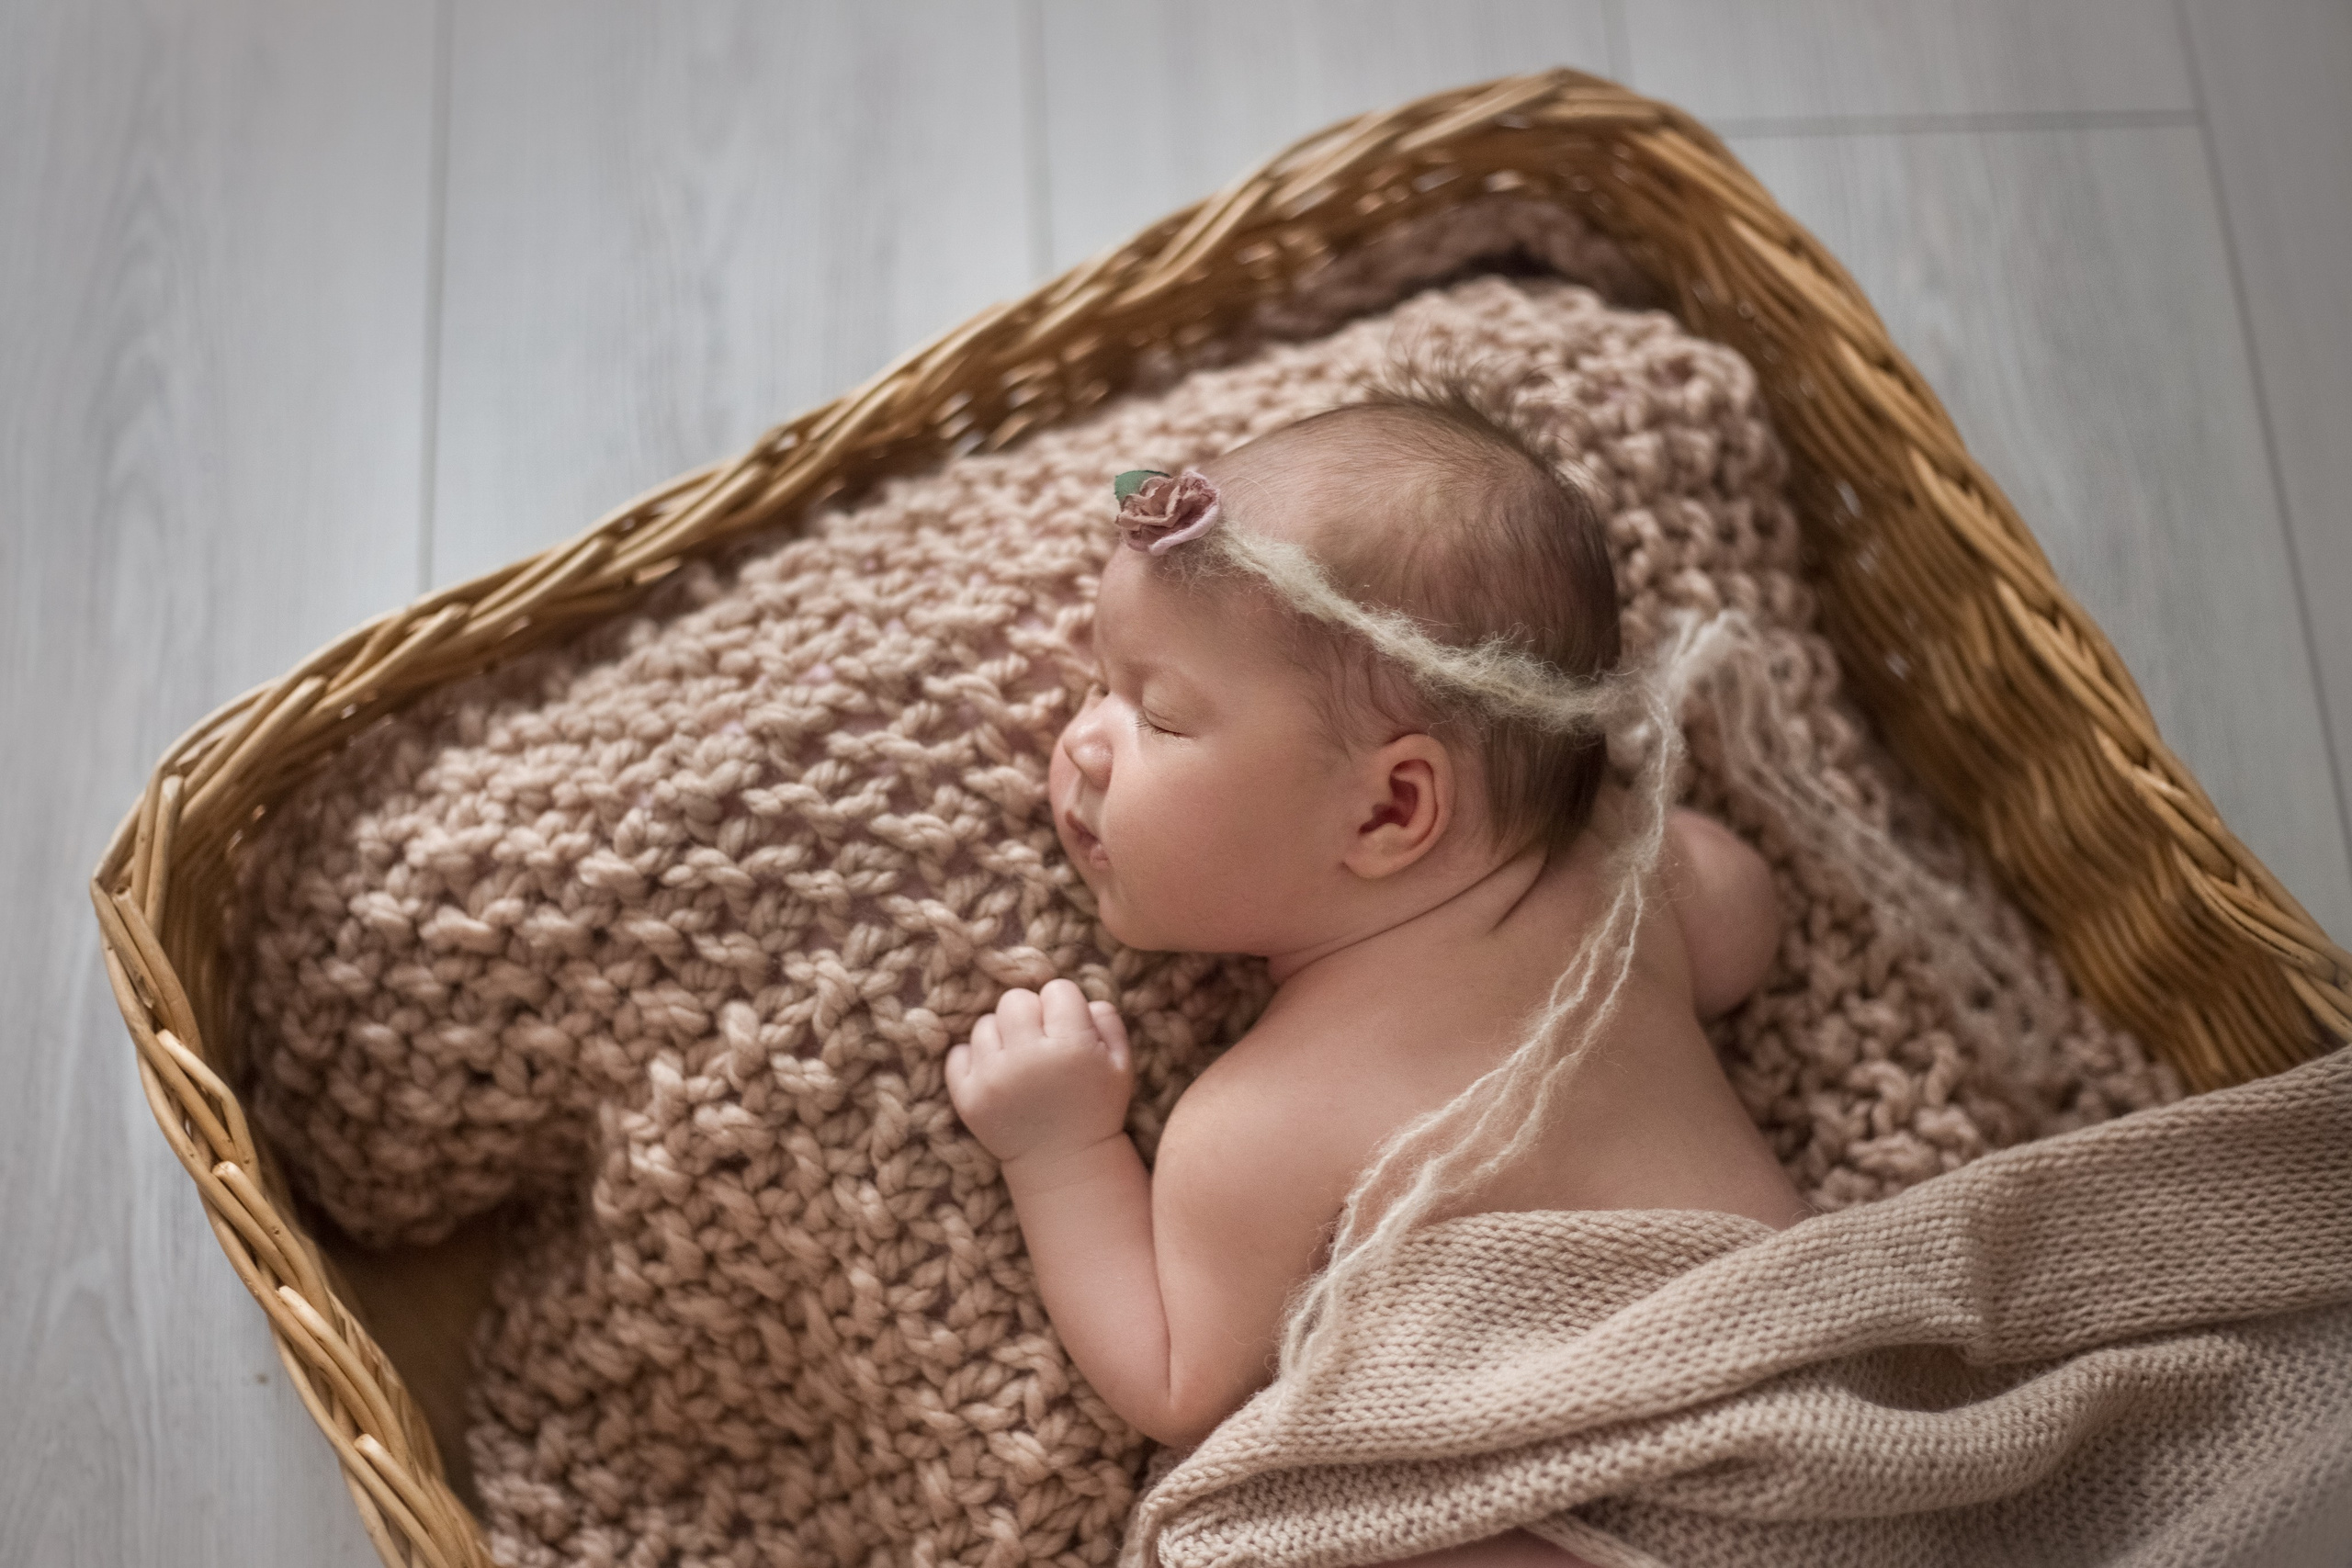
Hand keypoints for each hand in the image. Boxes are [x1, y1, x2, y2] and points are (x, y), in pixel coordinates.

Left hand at [946, 979, 1134, 1166]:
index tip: (1067, 1030)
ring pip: (985, 1024)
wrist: (1064, 1163)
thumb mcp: (1121, 1064)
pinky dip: (974, 1060)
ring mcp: (993, 1078)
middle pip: (1015, 999)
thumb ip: (1107, 1019)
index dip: (1064, 1007)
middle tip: (1039, 1040)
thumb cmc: (1095, 1107)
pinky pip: (957, 1053)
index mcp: (1072, 1047)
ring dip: (1002, 1037)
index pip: (1057, 989)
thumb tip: (1080, 997)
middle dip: (1030, 1014)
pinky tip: (996, 1074)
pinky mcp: (967, 1098)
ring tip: (1019, 1062)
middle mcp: (1029, 1059)